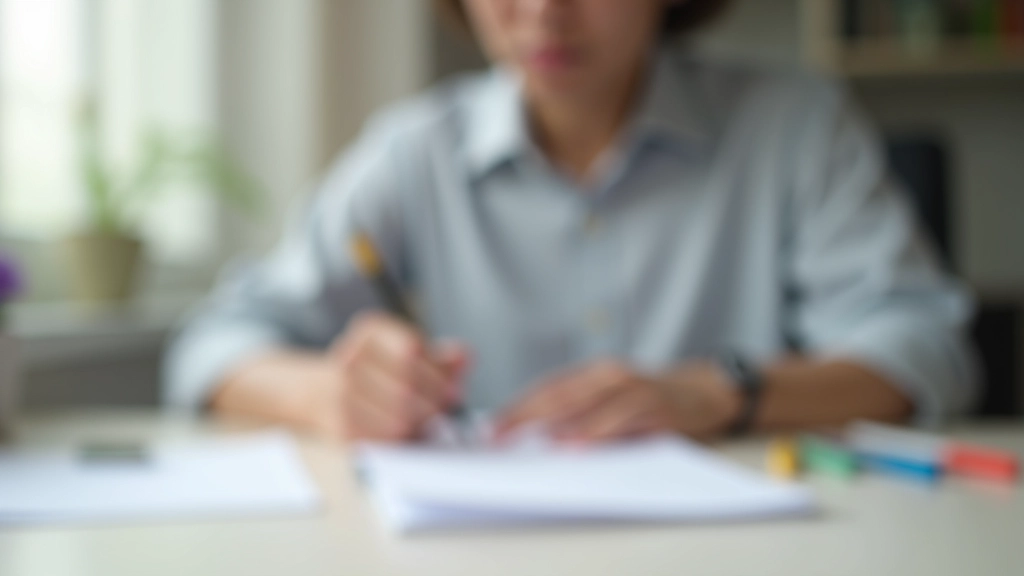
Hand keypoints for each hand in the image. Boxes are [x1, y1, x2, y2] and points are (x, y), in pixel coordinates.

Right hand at [323, 312, 469, 441]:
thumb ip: (437, 357)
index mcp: (370, 332)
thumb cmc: (369, 375)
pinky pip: (386, 439)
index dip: (439, 374)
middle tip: (443, 411)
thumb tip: (465, 357)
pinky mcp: (340, 426)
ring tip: (425, 424)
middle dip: (434, 402)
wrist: (315, 394)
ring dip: (420, 425)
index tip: (453, 390)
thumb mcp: (401, 355)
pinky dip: (402, 440)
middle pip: (408, 384)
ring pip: (399, 416)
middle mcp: (351, 357)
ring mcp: (340, 393)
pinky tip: (406, 434)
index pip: (412, 349)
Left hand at [496, 360, 741, 443]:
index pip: (546, 391)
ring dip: (556, 423)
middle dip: (525, 416)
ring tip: (531, 440)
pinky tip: (577, 444)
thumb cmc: (650, 407)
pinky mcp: (655, 404)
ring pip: (587, 402)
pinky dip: (597, 430)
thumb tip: (536, 442)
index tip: (489, 430)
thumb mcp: (612, 408)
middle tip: (498, 436)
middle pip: (558, 394)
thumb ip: (580, 417)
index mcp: (591, 377)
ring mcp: (632, 387)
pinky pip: (621, 417)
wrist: (704, 394)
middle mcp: (608, 375)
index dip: (516, 409)